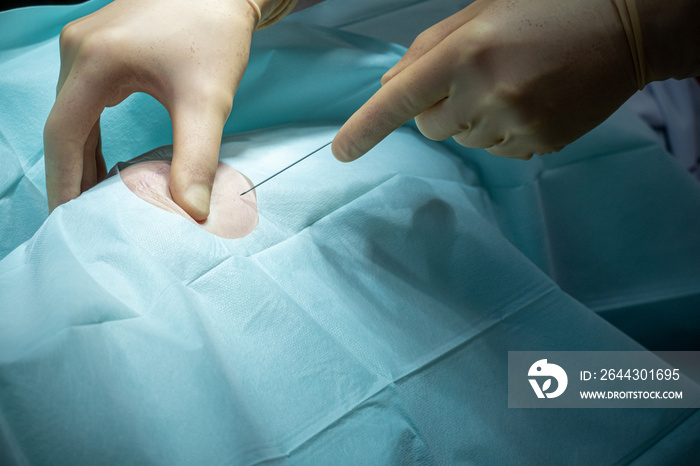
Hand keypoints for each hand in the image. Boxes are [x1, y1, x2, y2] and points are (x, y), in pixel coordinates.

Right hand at [44, 0, 282, 218]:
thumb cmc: (214, 34)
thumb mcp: (206, 100)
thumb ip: (197, 158)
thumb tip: (192, 211)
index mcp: (94, 61)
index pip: (64, 134)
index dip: (64, 180)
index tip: (68, 218)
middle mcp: (78, 50)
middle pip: (63, 125)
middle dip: (71, 173)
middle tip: (81, 218)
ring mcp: (86, 45)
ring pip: (73, 113)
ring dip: (82, 156)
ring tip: (93, 198)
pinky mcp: (102, 46)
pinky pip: (86, 99)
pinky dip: (93, 134)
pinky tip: (106, 161)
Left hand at [332, 0, 638, 160]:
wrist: (625, 27)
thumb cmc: (547, 9)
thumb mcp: (480, 13)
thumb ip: (428, 49)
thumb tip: (391, 87)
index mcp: (465, 52)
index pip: (399, 100)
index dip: (365, 129)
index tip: (342, 151)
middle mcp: (486, 92)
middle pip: (430, 127)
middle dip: (439, 108)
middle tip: (475, 77)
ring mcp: (515, 123)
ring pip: (464, 141)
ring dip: (472, 119)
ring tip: (512, 84)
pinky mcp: (539, 143)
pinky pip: (497, 151)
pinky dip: (501, 133)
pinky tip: (529, 101)